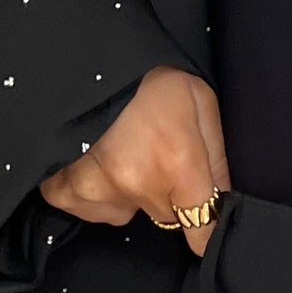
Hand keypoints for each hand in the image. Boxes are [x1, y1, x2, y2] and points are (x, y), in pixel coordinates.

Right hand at [39, 65, 229, 256]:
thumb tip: (225, 199)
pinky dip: (98, 191)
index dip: (207, 230)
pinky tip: (98, 160)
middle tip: (158, 156)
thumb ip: (216, 158)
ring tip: (125, 152)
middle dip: (169, 194)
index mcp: (177, 164)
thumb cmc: (150, 79)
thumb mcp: (199, 103)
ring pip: (130, 214)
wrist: (85, 62)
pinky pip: (94, 210)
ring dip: (132, 192)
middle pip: (168, 218)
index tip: (206, 226)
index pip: (203, 230)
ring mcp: (97, 191)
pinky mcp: (66, 192)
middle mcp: (138, 185)